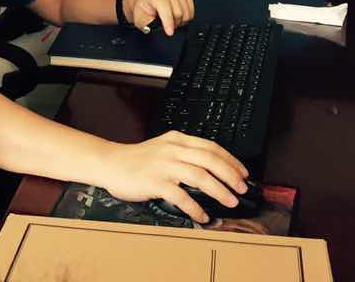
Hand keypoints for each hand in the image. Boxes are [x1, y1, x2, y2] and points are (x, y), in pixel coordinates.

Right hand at [100, 132, 248, 223]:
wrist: (110, 163)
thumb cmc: (137, 159)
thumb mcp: (163, 148)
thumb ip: (184, 154)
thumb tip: (211, 170)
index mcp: (177, 140)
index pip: (211, 147)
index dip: (231, 160)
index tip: (243, 173)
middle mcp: (173, 150)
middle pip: (210, 160)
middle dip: (230, 175)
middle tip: (242, 189)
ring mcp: (164, 165)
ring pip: (200, 176)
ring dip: (219, 191)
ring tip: (230, 202)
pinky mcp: (155, 182)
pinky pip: (181, 195)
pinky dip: (195, 207)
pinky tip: (203, 215)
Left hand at [126, 0, 194, 35]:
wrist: (145, 1)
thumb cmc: (143, 10)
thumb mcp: (141, 20)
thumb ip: (150, 25)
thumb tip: (160, 29)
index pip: (164, 6)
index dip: (168, 21)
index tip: (170, 32)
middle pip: (177, 10)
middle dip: (174, 23)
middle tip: (168, 27)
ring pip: (185, 10)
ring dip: (181, 20)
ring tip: (173, 21)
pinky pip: (190, 6)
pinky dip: (187, 15)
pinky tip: (180, 17)